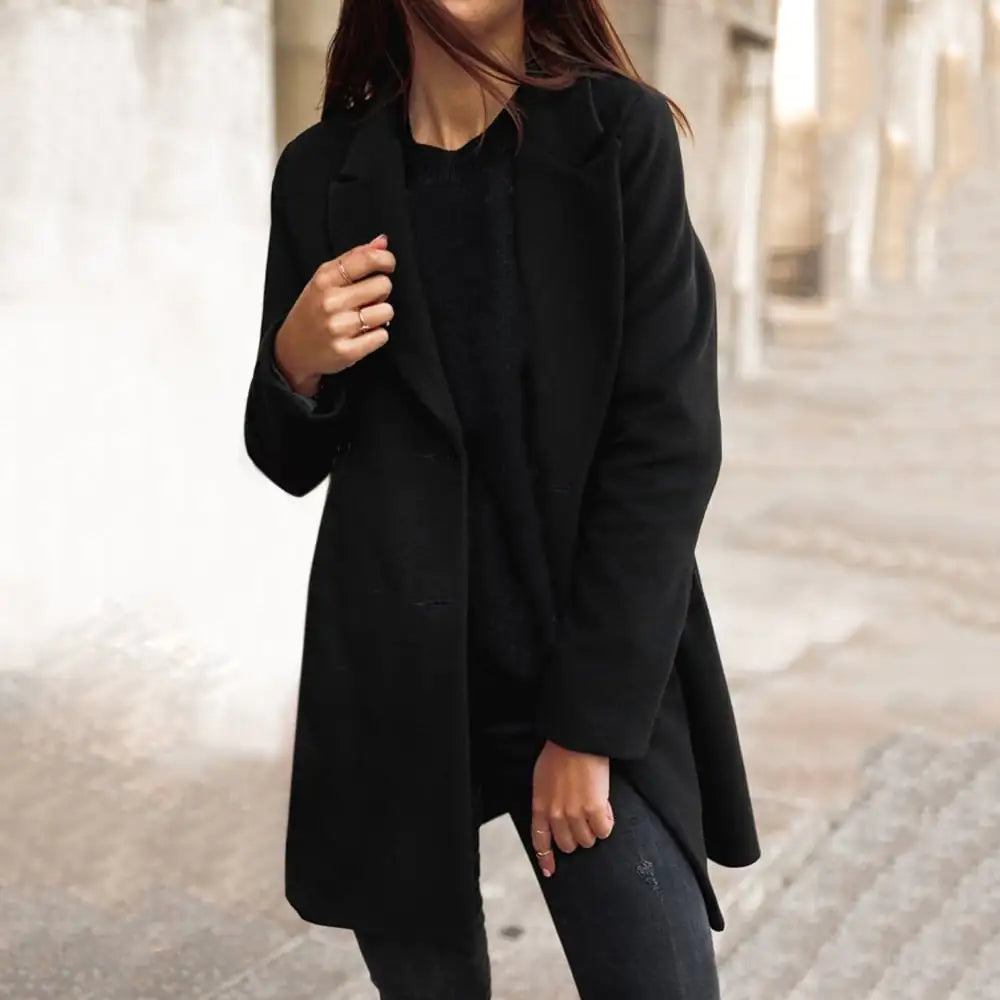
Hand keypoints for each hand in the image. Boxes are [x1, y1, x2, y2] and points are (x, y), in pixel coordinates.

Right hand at [274, 234, 395, 395]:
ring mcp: (338, 327)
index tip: (387, 265)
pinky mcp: (347, 351)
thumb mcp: (325, 280)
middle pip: (383, 285)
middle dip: (381, 291)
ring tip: (364, 318)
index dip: (386, 260)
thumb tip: (382, 242)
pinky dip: (376, 336)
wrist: (292, 349)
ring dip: (380, 315)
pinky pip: (382, 336)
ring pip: (386, 311)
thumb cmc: (312, 311)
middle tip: (368, 299)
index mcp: (325, 279)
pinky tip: (362, 334)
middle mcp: (331, 301)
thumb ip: (354, 258)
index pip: (366, 259)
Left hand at [530, 739, 614, 877]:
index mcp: (540, 806)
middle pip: (568, 845)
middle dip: (577, 837)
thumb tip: (554, 816)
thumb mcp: (542, 780)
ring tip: (596, 811)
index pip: (540, 841)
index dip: (546, 858)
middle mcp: (556, 815)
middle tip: (584, 822)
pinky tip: (605, 809)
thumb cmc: (559, 753)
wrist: (576, 740)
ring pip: (587, 840)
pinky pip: (604, 830)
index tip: (550, 871)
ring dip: (593, 830)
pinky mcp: (594, 810)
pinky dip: (607, 823)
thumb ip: (546, 801)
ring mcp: (575, 814)